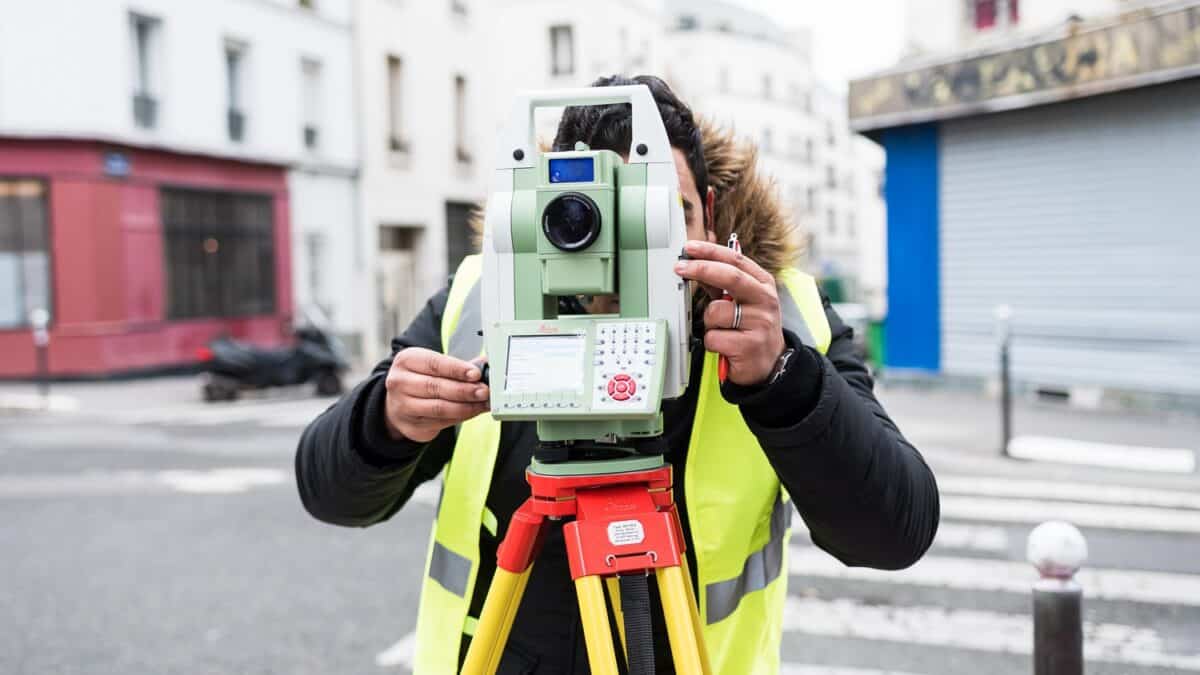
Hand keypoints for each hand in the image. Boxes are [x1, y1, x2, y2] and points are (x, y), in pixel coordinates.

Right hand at [384, 348, 489, 442]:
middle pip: (436, 387)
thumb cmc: (420, 379)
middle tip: (484, 391)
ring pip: (439, 408)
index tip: (476, 374)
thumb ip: (458, 365)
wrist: (398, 404)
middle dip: (464, 390)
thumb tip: (486, 364)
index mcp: (406, 361)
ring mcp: (404, 406)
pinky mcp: (412, 426)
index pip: (434, 364)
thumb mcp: (433, 365)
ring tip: (483, 403)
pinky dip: (462, 416)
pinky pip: (442, 422)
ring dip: (466, 406)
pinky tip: (474, 411)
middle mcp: (400, 382)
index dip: (457, 369)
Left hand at [674, 240, 786, 385]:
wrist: (772, 364)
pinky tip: (725, 347)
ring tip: (723, 331)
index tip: (690, 248)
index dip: (710, 251)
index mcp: (763, 284)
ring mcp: (759, 323)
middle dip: (701, 269)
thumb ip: (722, 284)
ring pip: (716, 312)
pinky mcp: (749, 345)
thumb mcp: (745, 302)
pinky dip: (712, 342)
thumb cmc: (753, 329)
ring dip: (709, 322)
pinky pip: (713, 337)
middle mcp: (765, 300)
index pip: (736, 260)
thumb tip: (696, 265)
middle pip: (730, 277)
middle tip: (680, 268)